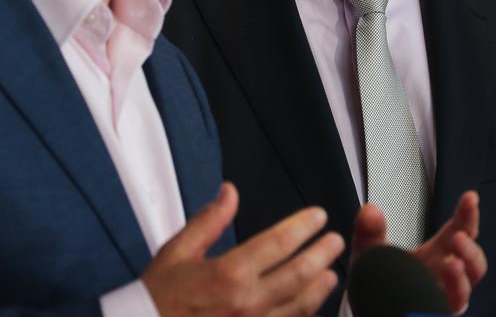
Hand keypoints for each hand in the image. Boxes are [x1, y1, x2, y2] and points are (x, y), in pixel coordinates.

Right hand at [143, 182, 344, 316]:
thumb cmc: (159, 295)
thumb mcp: (178, 251)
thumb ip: (209, 220)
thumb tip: (230, 191)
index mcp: (229, 273)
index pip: (278, 243)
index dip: (303, 226)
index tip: (318, 216)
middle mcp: (247, 301)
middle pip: (298, 274)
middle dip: (322, 254)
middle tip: (335, 241)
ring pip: (299, 307)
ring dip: (319, 288)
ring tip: (331, 274)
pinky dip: (302, 316)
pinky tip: (309, 308)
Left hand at [350, 191, 485, 313]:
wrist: (369, 305)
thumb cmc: (378, 276)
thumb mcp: (370, 247)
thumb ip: (369, 228)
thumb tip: (371, 210)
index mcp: (439, 252)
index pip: (462, 230)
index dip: (468, 215)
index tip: (470, 198)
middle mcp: (445, 275)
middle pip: (474, 263)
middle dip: (471, 250)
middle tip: (459, 238)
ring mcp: (441, 298)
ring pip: (465, 292)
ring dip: (462, 279)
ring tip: (452, 265)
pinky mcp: (433, 312)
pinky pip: (446, 310)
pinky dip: (445, 302)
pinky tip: (437, 295)